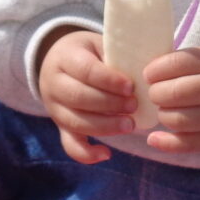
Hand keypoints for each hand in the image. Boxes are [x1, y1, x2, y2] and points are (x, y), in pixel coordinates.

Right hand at [37, 28, 134, 164]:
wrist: (58, 61)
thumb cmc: (88, 52)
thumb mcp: (98, 45)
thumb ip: (115, 57)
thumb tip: (145, 75)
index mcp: (65, 58)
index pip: (86, 70)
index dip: (108, 80)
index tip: (130, 87)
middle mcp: (54, 84)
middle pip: (78, 97)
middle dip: (109, 104)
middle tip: (133, 105)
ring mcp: (55, 108)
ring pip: (75, 122)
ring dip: (105, 126)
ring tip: (130, 125)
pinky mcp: (60, 127)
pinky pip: (70, 144)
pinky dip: (86, 154)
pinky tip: (106, 154)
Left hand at [143, 43, 199, 153]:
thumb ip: (189, 61)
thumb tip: (151, 73)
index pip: (177, 63)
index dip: (156, 69)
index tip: (150, 73)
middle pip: (174, 93)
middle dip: (156, 93)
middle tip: (158, 92)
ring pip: (178, 120)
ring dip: (163, 114)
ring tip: (167, 109)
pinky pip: (190, 145)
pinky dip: (167, 143)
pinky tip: (154, 138)